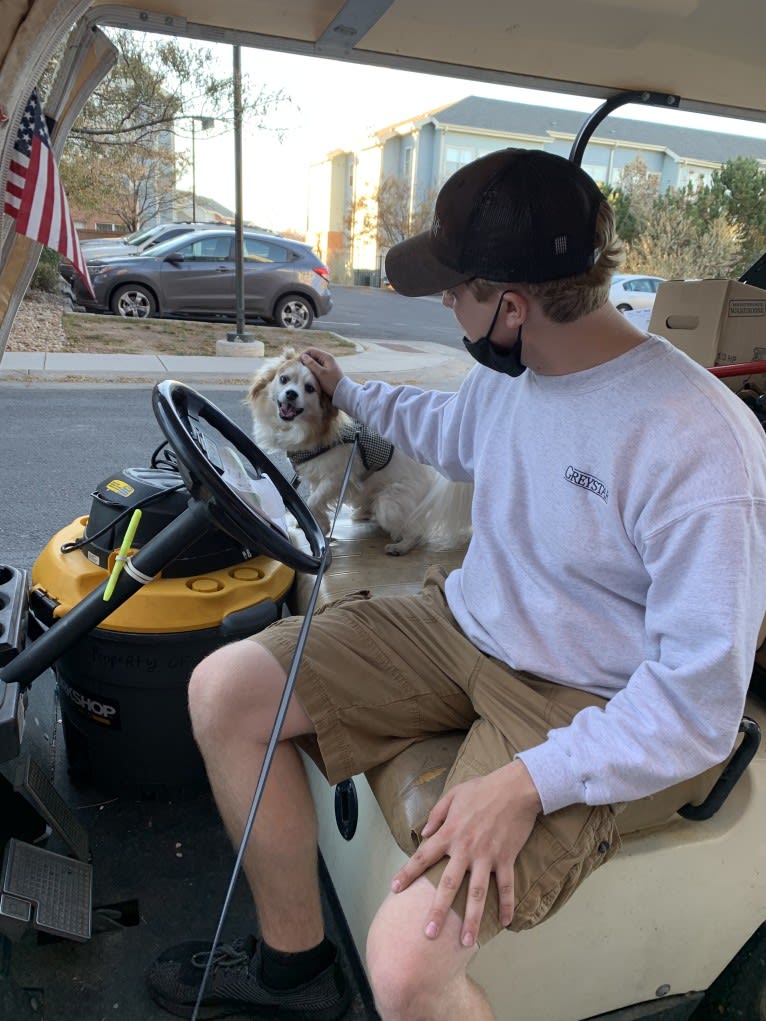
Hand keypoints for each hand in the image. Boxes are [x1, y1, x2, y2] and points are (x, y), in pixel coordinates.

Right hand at [300, 348, 343, 397]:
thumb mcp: (320, 373)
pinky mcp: (327, 370)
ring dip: (309, 366)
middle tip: (301, 369)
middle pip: (312, 355)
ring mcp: (327, 364)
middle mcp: (327, 359)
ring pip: (314, 362)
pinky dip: (313, 370)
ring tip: (305, 373)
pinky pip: (317, 367)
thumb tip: (303, 356)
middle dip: (306, 361)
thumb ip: (311, 364)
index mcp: (326, 357)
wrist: (342, 392)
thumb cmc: (332, 382)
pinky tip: (310, 375)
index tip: (298, 363)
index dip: (303, 355)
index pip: (311, 350)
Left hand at [391, 760, 541, 947]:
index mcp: (449, 832)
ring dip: (472, 919)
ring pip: (477, 893)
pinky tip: (506, 923)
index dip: (407, 873)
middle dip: (438, 910)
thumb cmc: (482, 788)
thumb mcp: (453, 795)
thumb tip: (423, 832)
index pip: (423, 856)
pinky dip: (507, 904)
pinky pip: (506, 886)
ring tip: (465, 942)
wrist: (515, 788)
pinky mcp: (506, 858)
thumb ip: (436, 814)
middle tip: (429, 934)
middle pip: (449, 884)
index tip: (394, 890)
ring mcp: (487, 856)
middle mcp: (465, 848)